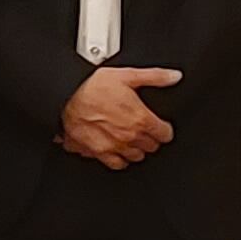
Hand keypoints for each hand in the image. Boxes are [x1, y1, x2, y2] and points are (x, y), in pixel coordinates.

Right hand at [57, 65, 182, 167]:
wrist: (65, 98)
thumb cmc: (92, 87)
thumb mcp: (126, 75)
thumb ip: (154, 76)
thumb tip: (174, 77)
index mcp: (141, 119)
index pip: (165, 134)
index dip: (164, 128)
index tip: (160, 125)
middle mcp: (130, 136)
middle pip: (152, 146)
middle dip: (151, 138)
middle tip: (144, 129)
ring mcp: (115, 147)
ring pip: (137, 156)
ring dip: (136, 148)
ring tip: (131, 138)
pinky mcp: (99, 153)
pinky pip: (117, 164)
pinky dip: (120, 158)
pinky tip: (117, 149)